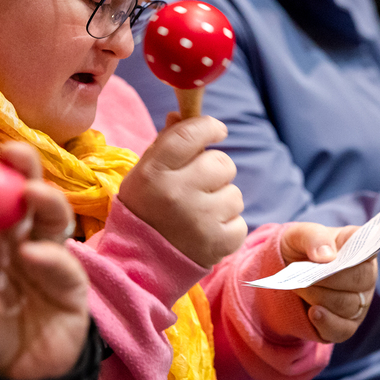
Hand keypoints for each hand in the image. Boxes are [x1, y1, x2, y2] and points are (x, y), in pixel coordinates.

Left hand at [0, 136, 89, 379]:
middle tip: (13, 151)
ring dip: (45, 199)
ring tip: (31, 192)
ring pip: (54, 218)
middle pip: (26, 192)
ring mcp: (49, 258)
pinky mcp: (72, 285)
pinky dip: (49, 257)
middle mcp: (20, 237)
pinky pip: (65, 265)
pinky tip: (31, 255)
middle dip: (23, 167)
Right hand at [118, 113, 246, 267]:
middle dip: (215, 171)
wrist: (139, 265)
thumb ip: (165, 143)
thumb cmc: (144, 210)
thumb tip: (182, 115)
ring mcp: (200, 220)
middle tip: (200, 185)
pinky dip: (228, 226)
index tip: (217, 129)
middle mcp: (177, 193)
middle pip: (222, 163)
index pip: (190, 134)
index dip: (209, 126)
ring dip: (223, 200)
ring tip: (200, 213)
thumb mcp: (144, 174)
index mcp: (155, 172)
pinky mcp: (218, 244)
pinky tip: (207, 231)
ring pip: (235, 193)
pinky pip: (240, 221)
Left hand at [280, 224, 377, 342]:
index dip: (359, 252)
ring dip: (319, 297)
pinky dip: (327, 322)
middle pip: (360, 280)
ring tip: (300, 288)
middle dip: (328, 279)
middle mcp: (365, 276)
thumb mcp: (298, 235)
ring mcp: (359, 303)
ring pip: (348, 306)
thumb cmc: (299, 250)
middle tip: (305, 275)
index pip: (368, 249)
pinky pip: (343, 330)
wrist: (286, 278)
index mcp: (358, 248)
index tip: (341, 254)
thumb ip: (314, 237)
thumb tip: (327, 255)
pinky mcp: (347, 325)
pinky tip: (313, 313)